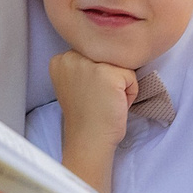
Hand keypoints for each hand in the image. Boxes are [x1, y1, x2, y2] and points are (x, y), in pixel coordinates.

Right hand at [50, 51, 135, 192]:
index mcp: (60, 59)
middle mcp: (71, 57)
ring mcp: (90, 65)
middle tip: (98, 99)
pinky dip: (130, 93)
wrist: (89, 139)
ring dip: (120, 85)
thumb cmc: (86, 115)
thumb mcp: (74, 83)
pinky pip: (132, 77)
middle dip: (109, 77)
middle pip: (107, 57)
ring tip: (106, 101)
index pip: (94, 54)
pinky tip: (114, 104)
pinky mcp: (109, 74)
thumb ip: (83, 66)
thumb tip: (108, 56)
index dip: (96, 76)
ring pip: (120, 65)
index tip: (88, 93)